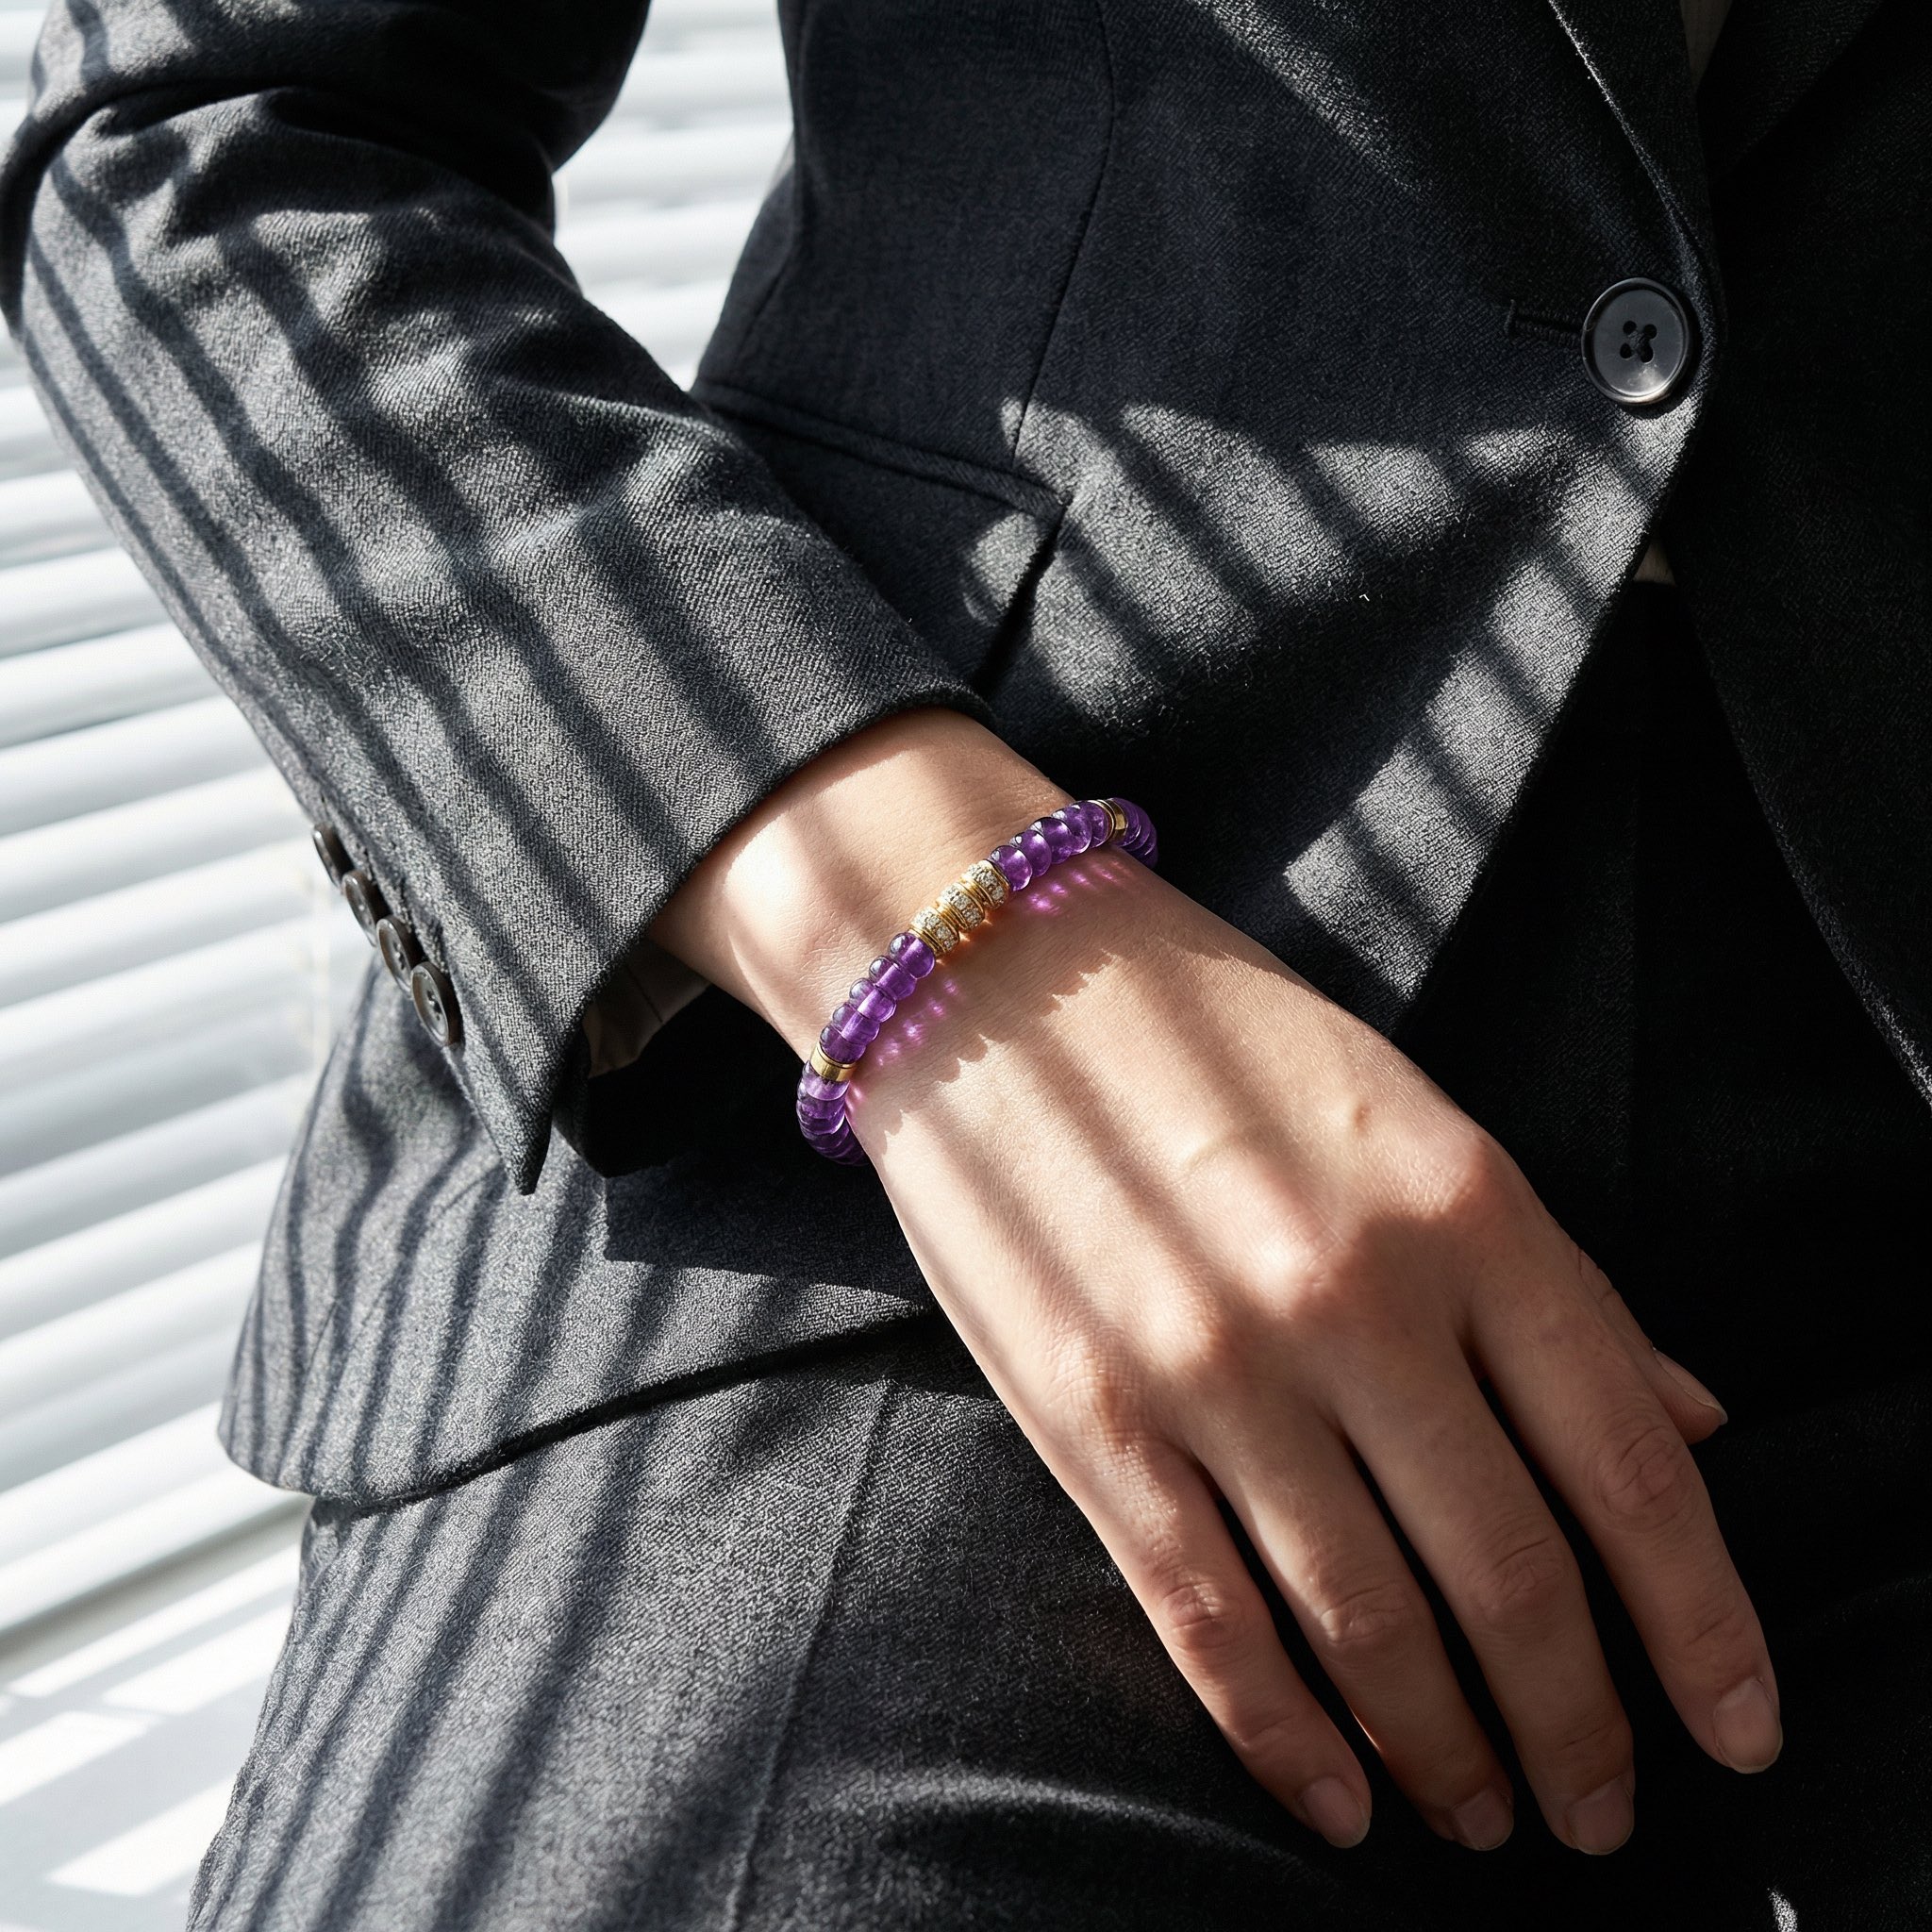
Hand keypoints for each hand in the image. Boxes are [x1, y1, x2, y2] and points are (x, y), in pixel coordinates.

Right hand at [648, 709, 1779, 1854]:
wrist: (993, 976)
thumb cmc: (1221, 1041)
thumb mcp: (1415, 1121)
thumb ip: (1557, 1280)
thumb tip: (1692, 1424)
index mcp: (1462, 1206)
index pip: (1627, 1460)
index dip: (1702, 1622)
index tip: (1739, 1729)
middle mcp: (1354, 1296)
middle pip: (1511, 1573)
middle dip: (1578, 1726)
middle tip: (1600, 1809)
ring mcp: (1215, 1366)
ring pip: (1368, 1625)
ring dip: (1449, 1753)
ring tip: (1486, 1817)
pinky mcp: (1093, 1420)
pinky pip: (1209, 1624)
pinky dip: (1287, 1742)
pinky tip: (1343, 1802)